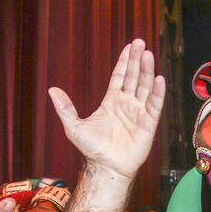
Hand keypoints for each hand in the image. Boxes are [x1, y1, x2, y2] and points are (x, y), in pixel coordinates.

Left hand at [48, 39, 166, 181]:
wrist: (107, 168)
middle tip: (140, 43)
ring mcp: (139, 112)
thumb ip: (65, 108)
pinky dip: (157, 92)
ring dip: (146, 71)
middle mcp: (127, 104)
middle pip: (134, 77)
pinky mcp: (148, 123)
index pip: (120, 77)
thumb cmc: (92, 150)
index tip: (129, 47)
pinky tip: (158, 79)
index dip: (125, 62)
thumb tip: (51, 90)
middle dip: (137, 60)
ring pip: (145, 87)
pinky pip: (154, 105)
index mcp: (112, 102)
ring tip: (148, 55)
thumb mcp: (74, 126)